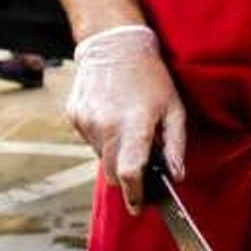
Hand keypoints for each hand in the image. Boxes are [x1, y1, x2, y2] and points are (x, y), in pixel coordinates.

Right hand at [63, 24, 185, 214]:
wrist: (115, 44)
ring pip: (99, 158)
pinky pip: (89, 141)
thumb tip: (176, 175)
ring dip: (114, 155)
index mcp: (134, 124)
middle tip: (141, 168)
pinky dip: (102, 139)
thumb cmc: (151, 76)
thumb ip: (175, 145)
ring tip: (128, 129)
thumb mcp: (174, 107)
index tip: (139, 206)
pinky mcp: (74, 116)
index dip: (135, 194)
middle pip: (112, 172)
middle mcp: (106, 125)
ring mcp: (86, 121)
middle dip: (127, 177)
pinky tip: (113, 117)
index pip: (130, 172)